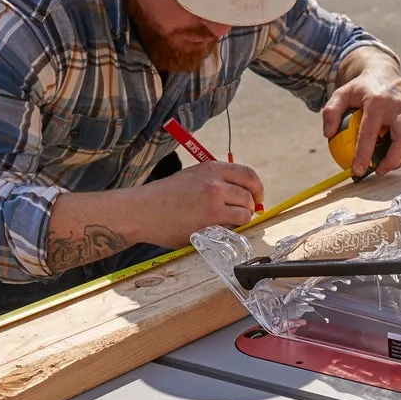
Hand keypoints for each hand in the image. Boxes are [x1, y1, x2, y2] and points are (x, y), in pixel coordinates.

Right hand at [42, 160, 264, 273]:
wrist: (143, 211)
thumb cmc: (164, 196)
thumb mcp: (192, 176)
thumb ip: (216, 181)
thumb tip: (242, 193)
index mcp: (211, 168)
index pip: (249, 175)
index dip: (257, 188)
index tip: (257, 197)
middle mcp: (215, 183)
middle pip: (250, 196)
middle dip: (249, 207)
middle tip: (242, 214)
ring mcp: (214, 204)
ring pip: (245, 214)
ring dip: (240, 221)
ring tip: (225, 222)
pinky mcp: (209, 223)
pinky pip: (233, 229)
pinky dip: (230, 231)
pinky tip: (216, 230)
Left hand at [321, 53, 400, 177]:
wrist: (384, 72)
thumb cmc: (360, 88)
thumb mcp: (341, 94)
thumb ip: (330, 112)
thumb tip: (328, 134)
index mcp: (377, 102)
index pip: (370, 133)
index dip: (364, 155)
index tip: (357, 171)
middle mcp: (398, 107)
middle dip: (392, 161)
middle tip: (379, 171)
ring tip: (386, 167)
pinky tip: (396, 161)